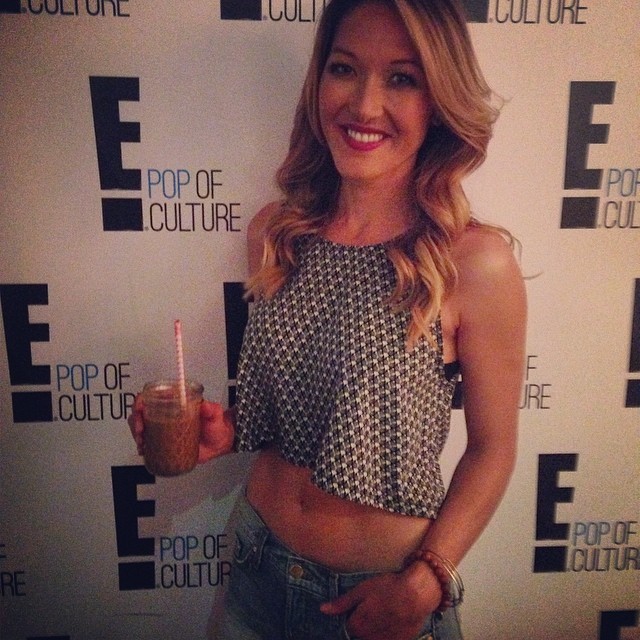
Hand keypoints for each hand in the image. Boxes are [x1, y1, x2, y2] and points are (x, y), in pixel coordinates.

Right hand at [127, 396, 234, 463]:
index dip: (141, 401)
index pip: (152, 395)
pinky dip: (142, 445)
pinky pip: (147, 442)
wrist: (220, 443)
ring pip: (141, 426)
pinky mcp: (164, 442)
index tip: (141, 411)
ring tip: (142, 443)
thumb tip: (205, 405)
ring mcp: (163, 428)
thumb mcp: (215, 415)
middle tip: (141, 432)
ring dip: (136, 434)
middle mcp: (166, 413)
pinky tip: (143, 450)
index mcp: (175, 402)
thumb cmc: (217, 425)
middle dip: (136, 421)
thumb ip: (212, 409)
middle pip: (142, 412)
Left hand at [320, 562, 440, 639]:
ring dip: (376, 629)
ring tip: (387, 611)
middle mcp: (370, 639)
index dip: (355, 613)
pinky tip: (395, 618)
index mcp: (358, 626)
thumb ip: (342, 603)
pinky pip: (389, 639)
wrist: (418, 593)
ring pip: (374, 638)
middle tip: (376, 606)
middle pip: (361, 634)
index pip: (348, 625)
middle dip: (365, 622)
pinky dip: (389, 632)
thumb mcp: (362, 590)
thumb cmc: (389, 587)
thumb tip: (322, 609)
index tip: (363, 603)